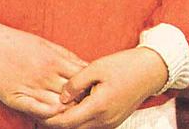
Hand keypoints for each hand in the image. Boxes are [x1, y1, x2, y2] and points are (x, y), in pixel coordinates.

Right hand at [0, 20, 87, 119]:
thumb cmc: (17, 43)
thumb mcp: (46, 44)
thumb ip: (66, 56)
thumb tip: (85, 66)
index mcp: (55, 60)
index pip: (82, 78)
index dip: (89, 86)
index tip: (92, 90)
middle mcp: (45, 75)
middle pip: (73, 94)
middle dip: (81, 101)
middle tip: (86, 105)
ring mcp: (31, 87)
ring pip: (58, 106)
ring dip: (66, 110)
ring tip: (71, 113)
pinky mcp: (17, 98)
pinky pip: (38, 111)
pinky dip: (48, 115)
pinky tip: (52, 115)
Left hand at [42, 47, 167, 128]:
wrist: (150, 71)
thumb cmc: (124, 65)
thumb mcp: (96, 67)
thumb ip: (76, 83)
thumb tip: (61, 96)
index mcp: (99, 106)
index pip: (68, 121)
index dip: (51, 119)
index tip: (37, 113)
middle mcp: (105, 120)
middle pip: (74, 128)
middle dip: (57, 122)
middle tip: (41, 113)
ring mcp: (111, 122)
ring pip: (83, 128)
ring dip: (70, 121)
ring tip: (54, 110)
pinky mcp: (115, 120)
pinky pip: (93, 124)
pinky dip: (81, 119)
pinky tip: (74, 107)